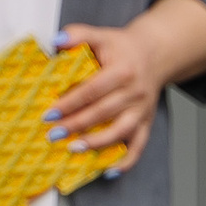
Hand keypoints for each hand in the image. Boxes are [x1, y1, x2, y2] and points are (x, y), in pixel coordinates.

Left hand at [48, 17, 171, 170]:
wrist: (154, 54)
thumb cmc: (122, 47)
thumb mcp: (100, 34)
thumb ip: (78, 35)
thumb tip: (56, 41)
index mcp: (122, 70)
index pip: (92, 90)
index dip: (70, 102)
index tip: (50, 112)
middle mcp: (134, 92)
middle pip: (103, 112)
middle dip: (76, 125)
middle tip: (54, 133)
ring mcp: (141, 110)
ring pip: (120, 131)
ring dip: (97, 143)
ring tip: (74, 148)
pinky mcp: (146, 122)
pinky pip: (139, 146)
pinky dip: (126, 161)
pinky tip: (110, 171)